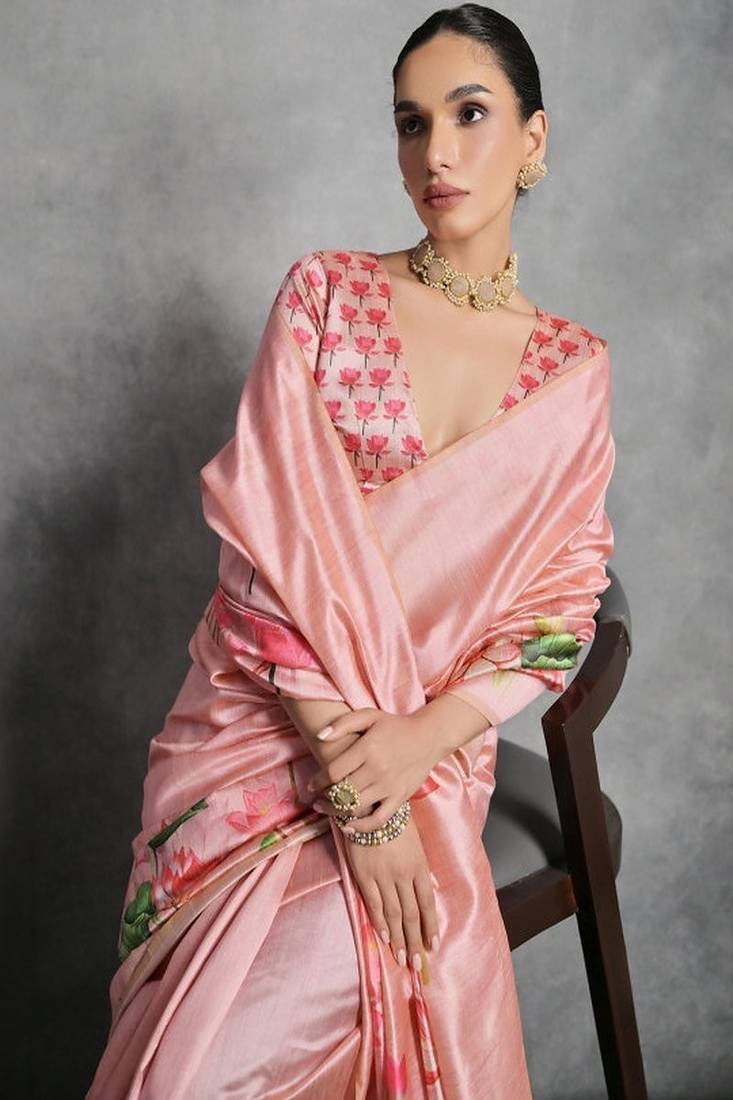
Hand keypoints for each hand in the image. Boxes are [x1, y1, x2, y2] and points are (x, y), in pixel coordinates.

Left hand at [305, 706, 437, 834]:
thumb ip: (343, 723)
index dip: (317, 781)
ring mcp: (389, 785)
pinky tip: (348, 827)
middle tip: (315, 800)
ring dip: (335, 812)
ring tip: (326, 809)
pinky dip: (361, 827)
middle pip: (342, 792)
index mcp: (367, 748)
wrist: (429, 736)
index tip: (310, 786)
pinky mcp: (400, 798)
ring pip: (355, 807)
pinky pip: (378, 820)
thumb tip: (320, 736)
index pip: (334, 771)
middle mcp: (378, 769)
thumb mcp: (369, 716)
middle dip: (324, 799)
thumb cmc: (395, 726)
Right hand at [344, 813, 439, 967]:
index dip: (430, 926)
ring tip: (403, 957)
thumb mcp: (415, 844)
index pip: (428, 903)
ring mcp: (384, 876)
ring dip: (399, 939)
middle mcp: (404, 875)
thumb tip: (425, 892)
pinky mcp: (365, 875)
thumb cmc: (396, 823)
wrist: (370, 807)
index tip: (433, 946)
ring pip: (394, 914)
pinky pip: (375, 904)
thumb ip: (418, 869)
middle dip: (416, 941)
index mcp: (420, 866)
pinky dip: (380, 923)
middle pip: (412, 914)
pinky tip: (385, 938)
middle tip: (418, 964)